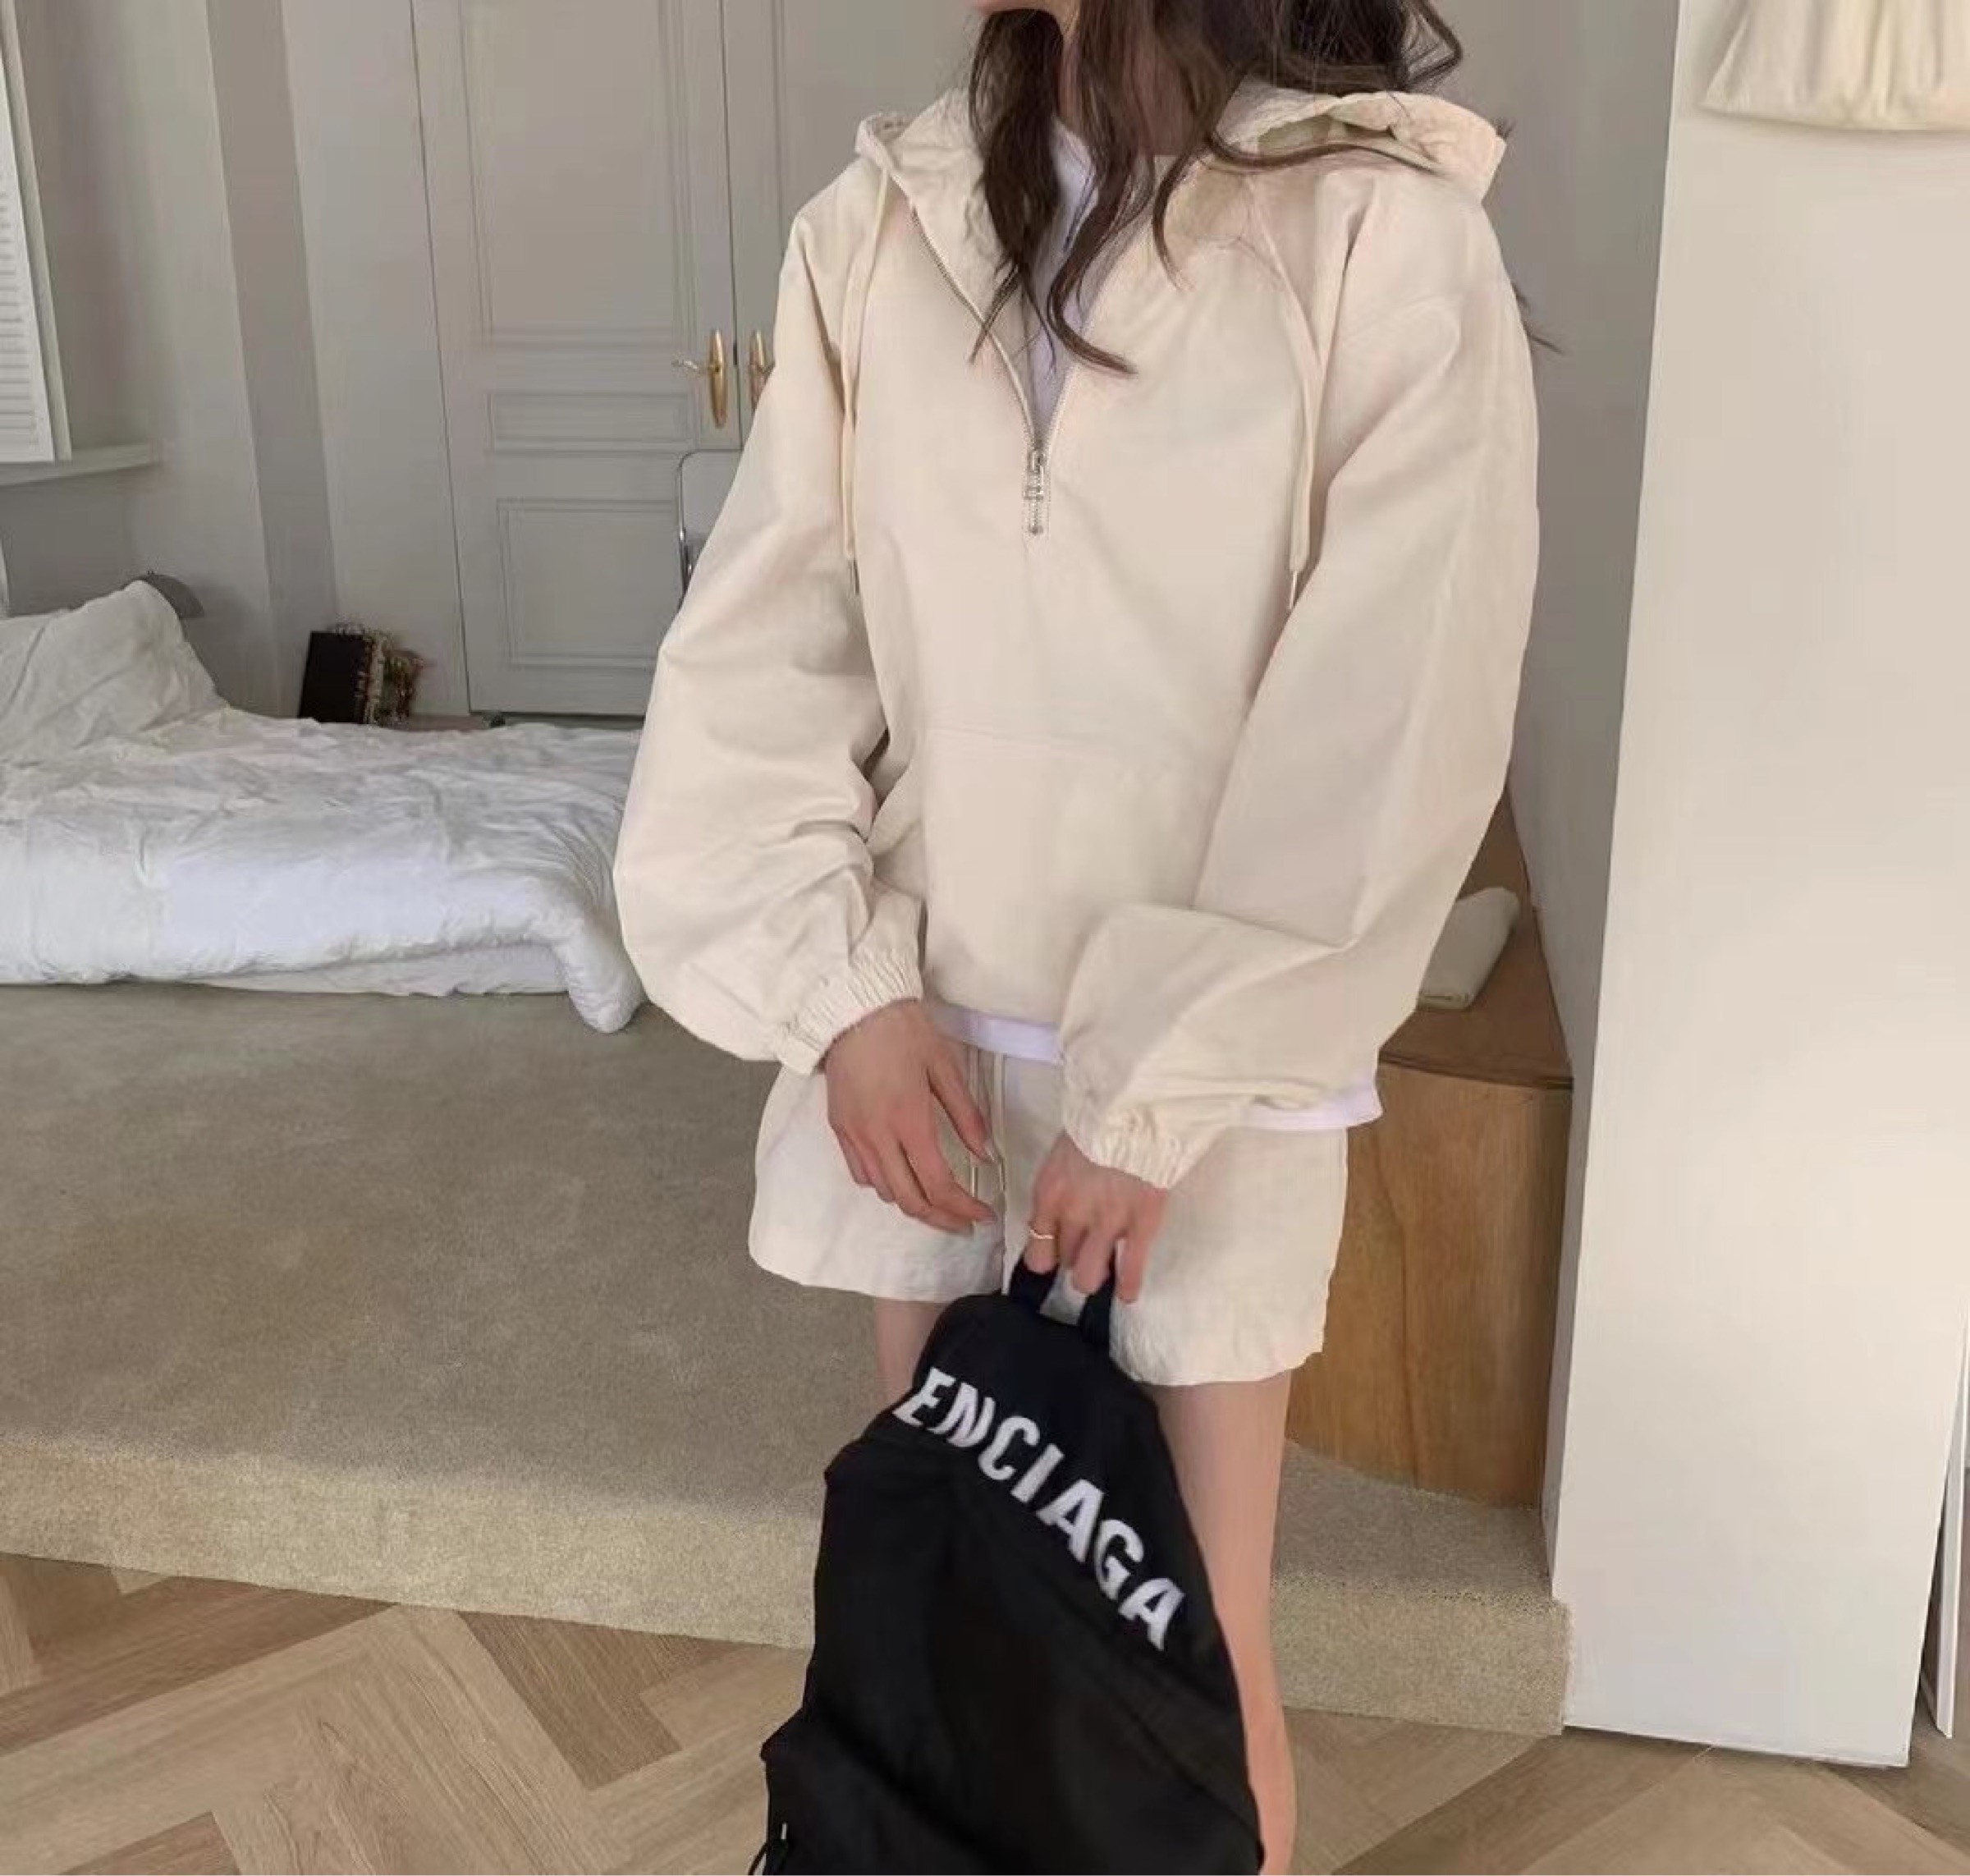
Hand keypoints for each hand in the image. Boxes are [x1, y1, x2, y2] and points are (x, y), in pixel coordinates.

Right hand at [824, 1000, 995, 1234]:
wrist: (853, 1009)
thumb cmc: (905, 1032)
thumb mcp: (946, 1067)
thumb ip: (967, 1116)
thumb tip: (986, 1156)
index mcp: (909, 1121)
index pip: (939, 1184)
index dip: (964, 1208)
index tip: (985, 1215)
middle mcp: (878, 1136)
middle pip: (909, 1200)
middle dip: (940, 1220)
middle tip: (964, 1224)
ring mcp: (854, 1135)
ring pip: (883, 1192)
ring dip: (913, 1203)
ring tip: (937, 1200)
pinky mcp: (839, 1129)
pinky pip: (861, 1173)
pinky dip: (884, 1185)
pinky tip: (901, 1175)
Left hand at [1024, 1133, 1167, 1303]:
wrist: (1138, 1109)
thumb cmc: (1101, 1119)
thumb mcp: (1064, 1150)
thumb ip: (1061, 1182)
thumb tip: (1063, 1201)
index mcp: (1049, 1194)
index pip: (1036, 1247)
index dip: (1046, 1255)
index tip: (1053, 1254)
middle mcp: (1072, 1216)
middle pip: (1064, 1260)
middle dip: (1072, 1258)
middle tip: (1084, 1252)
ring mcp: (1107, 1224)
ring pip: (1089, 1276)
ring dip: (1094, 1275)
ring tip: (1101, 1271)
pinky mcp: (1141, 1225)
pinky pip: (1131, 1267)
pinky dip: (1129, 1284)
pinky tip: (1128, 1293)